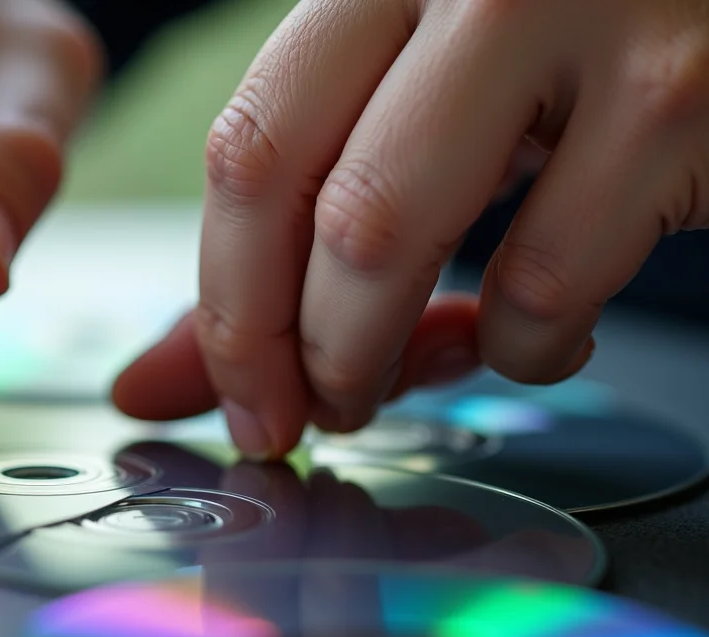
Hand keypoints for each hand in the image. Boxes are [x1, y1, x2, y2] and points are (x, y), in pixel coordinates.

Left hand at [115, 0, 708, 458]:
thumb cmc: (564, 51)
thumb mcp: (417, 105)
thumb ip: (292, 224)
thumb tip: (164, 379)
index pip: (250, 148)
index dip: (226, 305)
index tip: (236, 394)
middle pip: (311, 206)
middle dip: (287, 351)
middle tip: (305, 413)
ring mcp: (582, 25)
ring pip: (397, 242)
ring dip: (377, 360)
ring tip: (393, 381)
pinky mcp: (682, 101)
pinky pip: (547, 285)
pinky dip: (524, 351)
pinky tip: (533, 333)